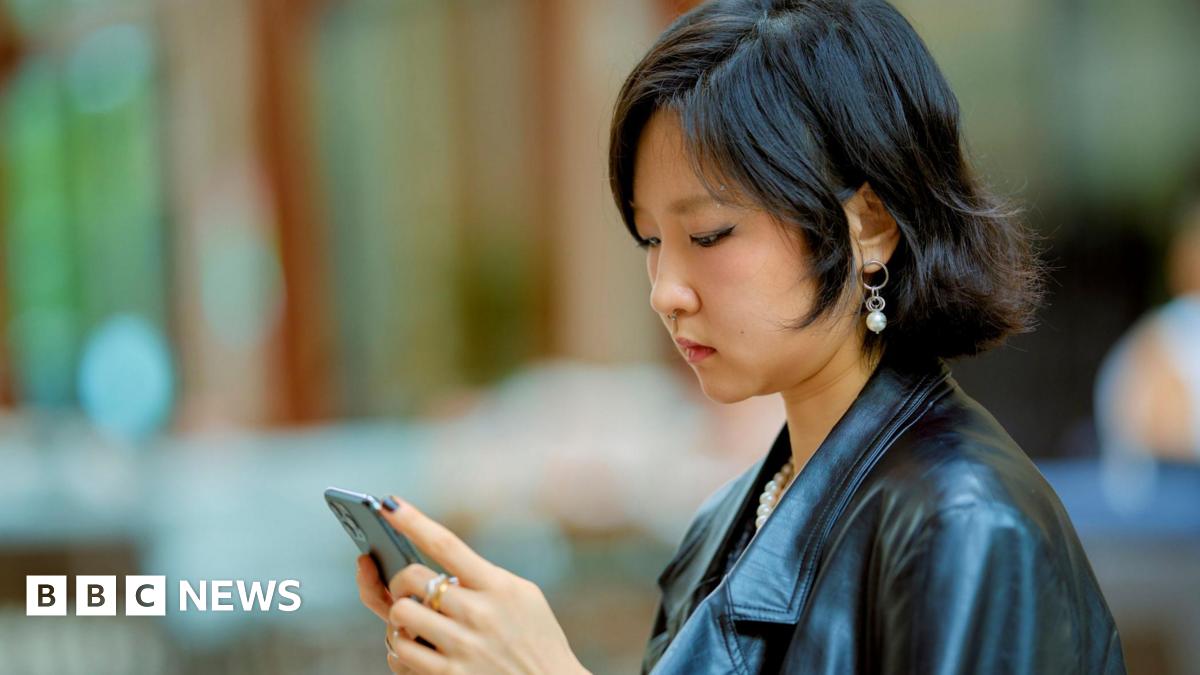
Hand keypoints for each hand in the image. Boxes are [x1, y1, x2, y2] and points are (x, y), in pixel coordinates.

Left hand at [354, 497, 589, 674]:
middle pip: (413, 579)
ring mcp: (462, 647)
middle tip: (409, 589)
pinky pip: (399, 653)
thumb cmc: (537, 639)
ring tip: (415, 621)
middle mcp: (479, 613)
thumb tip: (438, 565)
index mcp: (499, 586)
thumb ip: (485, 578)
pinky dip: (400, 647)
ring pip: (400, 615)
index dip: (413, 521)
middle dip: (402, 581)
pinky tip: (416, 646)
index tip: (388, 504)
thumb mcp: (524, 597)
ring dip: (400, 616)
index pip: (446, 544)